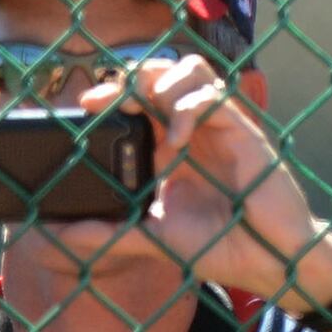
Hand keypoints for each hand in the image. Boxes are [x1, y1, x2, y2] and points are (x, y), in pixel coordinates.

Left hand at [106, 55, 331, 304]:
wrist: (269, 262)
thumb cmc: (221, 247)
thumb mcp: (154, 239)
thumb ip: (111, 234)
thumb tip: (61, 236)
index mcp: (170, 149)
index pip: (139, 102)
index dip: (113, 93)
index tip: (86, 105)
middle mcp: (193, 131)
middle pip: (162, 74)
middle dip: (134, 77)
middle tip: (110, 97)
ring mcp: (219, 127)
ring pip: (192, 70)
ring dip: (165, 79)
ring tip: (151, 105)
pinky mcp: (243, 130)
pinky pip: (214, 96)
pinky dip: (190, 107)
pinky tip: (179, 138)